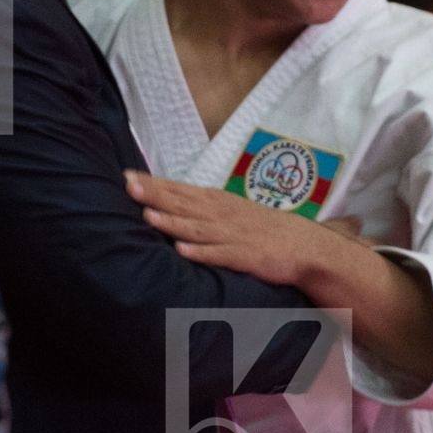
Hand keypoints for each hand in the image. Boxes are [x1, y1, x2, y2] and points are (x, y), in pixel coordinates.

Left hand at [126, 169, 343, 285]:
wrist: (305, 246)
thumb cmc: (265, 229)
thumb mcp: (234, 212)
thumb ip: (204, 209)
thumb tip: (172, 204)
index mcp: (218, 202)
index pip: (180, 189)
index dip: (154, 183)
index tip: (127, 175)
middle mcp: (222, 215)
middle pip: (183, 203)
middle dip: (155, 195)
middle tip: (128, 185)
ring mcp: (234, 235)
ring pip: (197, 228)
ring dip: (172, 222)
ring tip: (148, 216)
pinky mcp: (246, 257)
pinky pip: (220, 255)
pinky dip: (201, 253)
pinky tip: (183, 251)